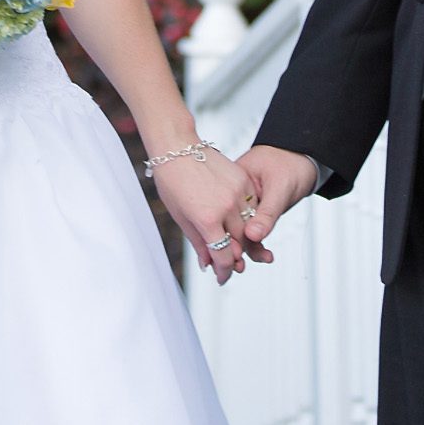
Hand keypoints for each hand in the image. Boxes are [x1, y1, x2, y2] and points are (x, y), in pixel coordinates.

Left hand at [152, 145, 258, 284]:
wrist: (176, 146)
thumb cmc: (172, 181)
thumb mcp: (181, 217)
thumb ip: (198, 242)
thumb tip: (208, 264)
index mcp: (207, 219)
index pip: (223, 256)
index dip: (224, 272)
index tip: (222, 277)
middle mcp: (226, 206)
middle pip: (240, 244)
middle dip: (234, 258)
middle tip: (229, 266)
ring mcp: (236, 191)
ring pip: (249, 225)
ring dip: (242, 239)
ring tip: (233, 244)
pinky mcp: (242, 179)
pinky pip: (251, 205)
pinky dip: (246, 217)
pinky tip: (237, 221)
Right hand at [236, 145, 320, 262]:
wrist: (305, 157)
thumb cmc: (292, 164)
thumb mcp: (280, 188)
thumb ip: (267, 213)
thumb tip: (253, 236)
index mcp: (235, 179)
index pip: (226, 213)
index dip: (228, 236)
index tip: (234, 257)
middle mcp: (236, 192)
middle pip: (230, 224)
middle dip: (234, 247)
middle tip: (239, 268)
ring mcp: (244, 201)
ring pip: (240, 229)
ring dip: (247, 247)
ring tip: (260, 259)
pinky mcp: (254, 208)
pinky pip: (250, 228)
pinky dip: (255, 241)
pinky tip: (263, 255)